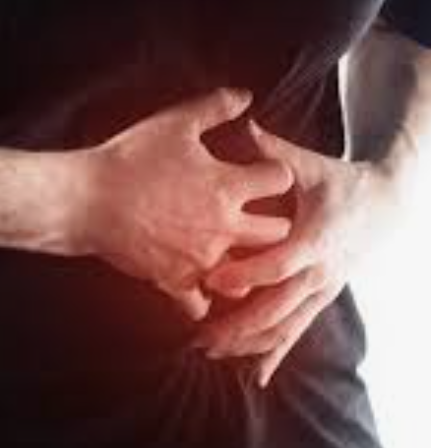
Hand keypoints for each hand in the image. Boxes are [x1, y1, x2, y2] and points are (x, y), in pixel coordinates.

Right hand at [82, 90, 293, 318]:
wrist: (83, 199)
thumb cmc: (129, 158)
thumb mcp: (175, 123)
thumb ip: (216, 107)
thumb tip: (247, 96)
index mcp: (228, 186)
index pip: (282, 179)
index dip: (278, 173)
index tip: (267, 175)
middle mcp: (225, 226)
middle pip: (279, 232)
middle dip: (277, 223)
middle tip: (262, 218)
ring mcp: (203, 258)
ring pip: (249, 273)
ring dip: (247, 265)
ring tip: (237, 254)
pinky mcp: (176, 281)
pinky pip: (201, 303)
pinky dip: (204, 299)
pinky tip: (203, 288)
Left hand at [195, 121, 398, 385]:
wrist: (387, 205)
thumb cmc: (345, 183)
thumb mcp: (313, 166)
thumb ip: (275, 153)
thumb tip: (243, 122)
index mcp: (316, 238)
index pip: (278, 265)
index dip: (246, 275)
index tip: (212, 283)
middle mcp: (320, 272)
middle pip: (276, 308)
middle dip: (237, 326)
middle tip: (199, 338)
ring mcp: (323, 289)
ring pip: (286, 328)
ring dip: (249, 344)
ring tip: (211, 352)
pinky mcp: (323, 297)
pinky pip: (298, 331)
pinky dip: (276, 354)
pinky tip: (256, 377)